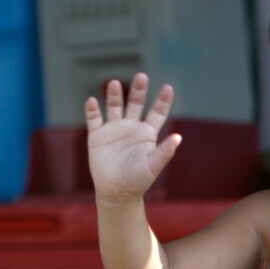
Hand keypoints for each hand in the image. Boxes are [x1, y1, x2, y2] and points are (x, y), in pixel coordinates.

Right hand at [85, 73, 180, 202]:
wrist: (116, 192)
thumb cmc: (138, 181)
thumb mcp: (153, 166)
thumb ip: (164, 152)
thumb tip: (178, 137)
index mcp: (147, 133)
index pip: (157, 112)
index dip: (163, 100)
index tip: (168, 88)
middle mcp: (131, 127)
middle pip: (136, 103)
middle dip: (138, 90)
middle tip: (142, 76)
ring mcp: (113, 130)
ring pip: (114, 107)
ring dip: (114, 95)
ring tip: (114, 83)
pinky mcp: (97, 136)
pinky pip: (94, 119)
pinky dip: (92, 110)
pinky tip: (92, 101)